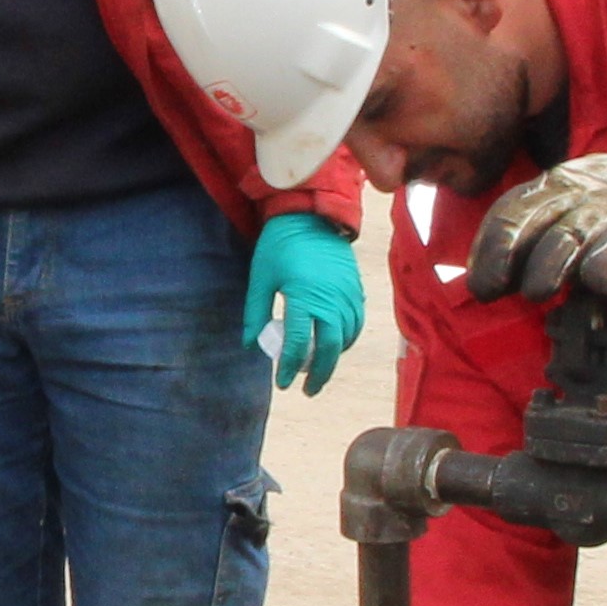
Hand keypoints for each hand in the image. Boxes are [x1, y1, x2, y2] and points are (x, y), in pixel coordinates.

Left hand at [243, 211, 366, 394]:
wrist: (310, 215)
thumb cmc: (279, 245)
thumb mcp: (260, 278)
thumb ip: (255, 313)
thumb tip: (251, 344)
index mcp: (303, 296)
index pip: (298, 344)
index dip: (290, 367)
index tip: (282, 383)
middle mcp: (330, 299)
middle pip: (329, 348)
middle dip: (318, 374)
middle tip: (306, 389)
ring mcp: (347, 294)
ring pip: (345, 338)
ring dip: (332, 358)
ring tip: (317, 370)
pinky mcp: (355, 289)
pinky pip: (355, 323)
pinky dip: (346, 340)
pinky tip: (333, 346)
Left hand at [462, 105, 606, 305]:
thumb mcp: (569, 211)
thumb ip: (537, 241)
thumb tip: (497, 286)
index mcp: (553, 185)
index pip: (511, 210)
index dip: (491, 248)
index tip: (482, 286)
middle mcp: (579, 189)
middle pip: (538, 220)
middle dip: (514, 256)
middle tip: (504, 291)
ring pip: (577, 229)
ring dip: (554, 260)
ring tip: (539, 291)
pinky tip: (599, 281)